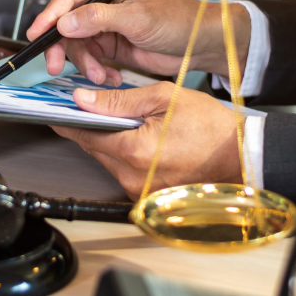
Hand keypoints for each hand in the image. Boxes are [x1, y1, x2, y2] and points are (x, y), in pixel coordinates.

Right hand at [27, 0, 247, 85]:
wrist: (198, 44)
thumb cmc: (178, 20)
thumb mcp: (138, 18)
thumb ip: (99, 18)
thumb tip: (65, 22)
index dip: (50, 15)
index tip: (37, 34)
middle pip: (66, 19)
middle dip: (62, 45)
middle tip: (55, 66)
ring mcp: (103, 19)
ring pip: (75, 42)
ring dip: (84, 62)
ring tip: (100, 75)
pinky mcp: (108, 40)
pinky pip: (89, 55)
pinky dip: (95, 69)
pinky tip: (110, 75)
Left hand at [52, 83, 243, 199]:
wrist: (241, 155)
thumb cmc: (211, 127)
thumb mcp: (163, 98)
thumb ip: (119, 100)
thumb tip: (83, 99)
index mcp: (133, 150)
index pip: (83, 134)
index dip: (67, 119)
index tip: (54, 109)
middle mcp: (132, 176)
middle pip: (94, 148)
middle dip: (90, 127)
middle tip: (91, 107)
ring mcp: (140, 190)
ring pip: (108, 161)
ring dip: (109, 142)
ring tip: (126, 122)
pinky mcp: (148, 196)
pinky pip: (124, 173)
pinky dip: (126, 156)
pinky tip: (139, 141)